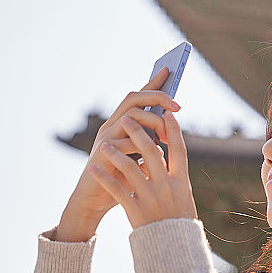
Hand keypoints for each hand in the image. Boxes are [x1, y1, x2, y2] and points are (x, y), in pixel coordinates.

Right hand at [57, 68, 184, 239]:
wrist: (94, 201)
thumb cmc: (119, 180)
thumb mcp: (138, 158)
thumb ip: (149, 143)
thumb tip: (170, 130)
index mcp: (120, 125)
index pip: (137, 97)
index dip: (151, 82)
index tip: (168, 70)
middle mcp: (111, 126)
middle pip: (133, 99)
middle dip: (157, 97)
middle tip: (177, 106)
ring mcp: (105, 138)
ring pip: (132, 117)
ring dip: (153, 123)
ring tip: (166, 137)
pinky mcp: (103, 154)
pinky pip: (127, 143)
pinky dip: (144, 147)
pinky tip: (155, 155)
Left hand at [87, 99, 197, 228]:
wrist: (173, 250)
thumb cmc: (178, 223)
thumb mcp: (184, 199)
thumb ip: (175, 178)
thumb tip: (170, 155)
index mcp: (181, 183)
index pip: (179, 150)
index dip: (174, 130)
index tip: (168, 113)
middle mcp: (167, 187)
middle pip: (152, 153)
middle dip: (138, 133)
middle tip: (128, 119)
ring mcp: (151, 198)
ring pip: (131, 168)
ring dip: (116, 152)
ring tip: (104, 143)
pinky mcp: (135, 210)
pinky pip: (116, 190)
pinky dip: (104, 177)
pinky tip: (93, 167)